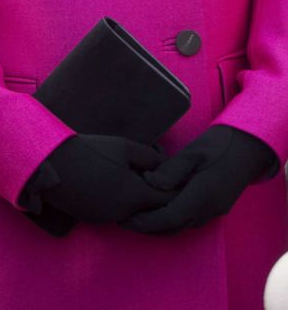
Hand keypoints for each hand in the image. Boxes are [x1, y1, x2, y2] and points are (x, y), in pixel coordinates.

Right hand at [34, 133, 176, 224]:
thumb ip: (150, 157)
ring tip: (133, 175)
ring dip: (137, 199)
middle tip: (154, 174)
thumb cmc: (90, 152)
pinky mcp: (93, 219)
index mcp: (134, 195)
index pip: (167, 200)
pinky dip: (120, 202)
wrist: (52, 164)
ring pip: (133, 213)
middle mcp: (123, 213)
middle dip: (156, 195)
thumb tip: (165, 165)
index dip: (175, 188)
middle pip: (151, 209)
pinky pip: (116, 213)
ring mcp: (107, 219)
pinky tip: (113, 183)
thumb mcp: (124, 146)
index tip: (177, 176)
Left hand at [121, 125, 278, 235]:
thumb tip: (149, 182)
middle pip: (173, 227)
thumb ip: (172, 169)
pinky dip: (170, 220)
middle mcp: (207, 209)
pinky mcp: (214, 208)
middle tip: (123, 219)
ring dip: (158, 225)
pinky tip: (156, 208)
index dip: (146, 222)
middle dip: (147, 227)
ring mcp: (212, 211)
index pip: (169, 218)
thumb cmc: (220, 144)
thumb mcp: (195, 151)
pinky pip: (188, 221)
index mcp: (202, 195)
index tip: (125, 218)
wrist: (248, 148)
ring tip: (135, 216)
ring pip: (180, 226)